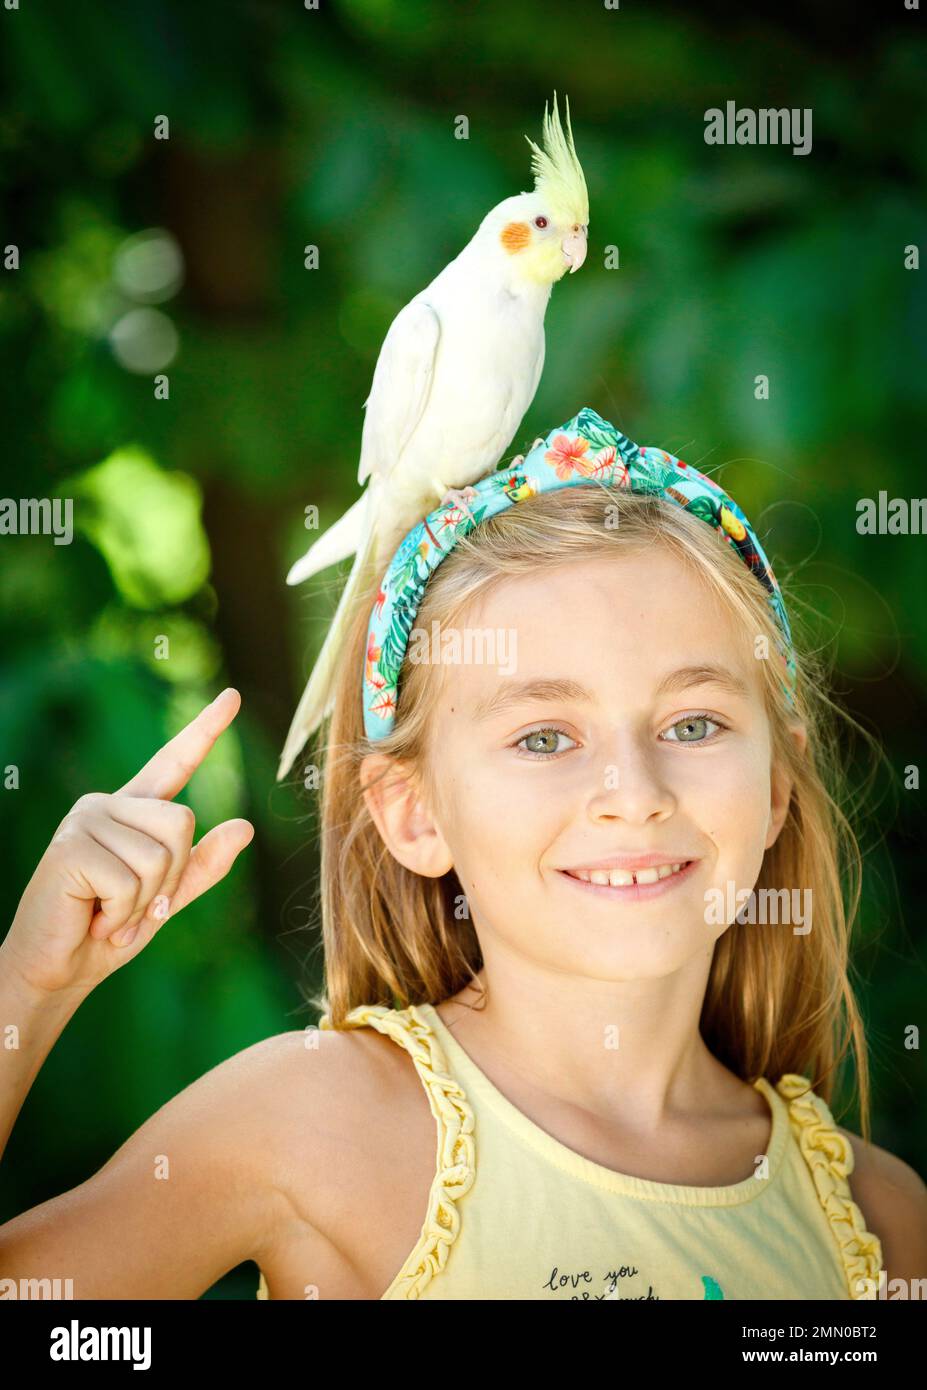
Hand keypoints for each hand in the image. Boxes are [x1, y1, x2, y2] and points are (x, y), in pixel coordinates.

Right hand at [2, 689, 253, 1000]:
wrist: (57, 969)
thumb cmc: (109, 932)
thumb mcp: (165, 899)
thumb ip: (202, 866)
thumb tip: (245, 826)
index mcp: (132, 812)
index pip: (174, 762)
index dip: (205, 730)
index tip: (233, 696)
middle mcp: (107, 804)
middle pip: (183, 822)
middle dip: (169, 881)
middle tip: (133, 910)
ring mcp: (86, 820)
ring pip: (160, 856)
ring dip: (142, 903)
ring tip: (108, 916)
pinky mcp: (71, 846)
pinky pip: (131, 880)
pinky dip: (122, 914)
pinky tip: (95, 919)